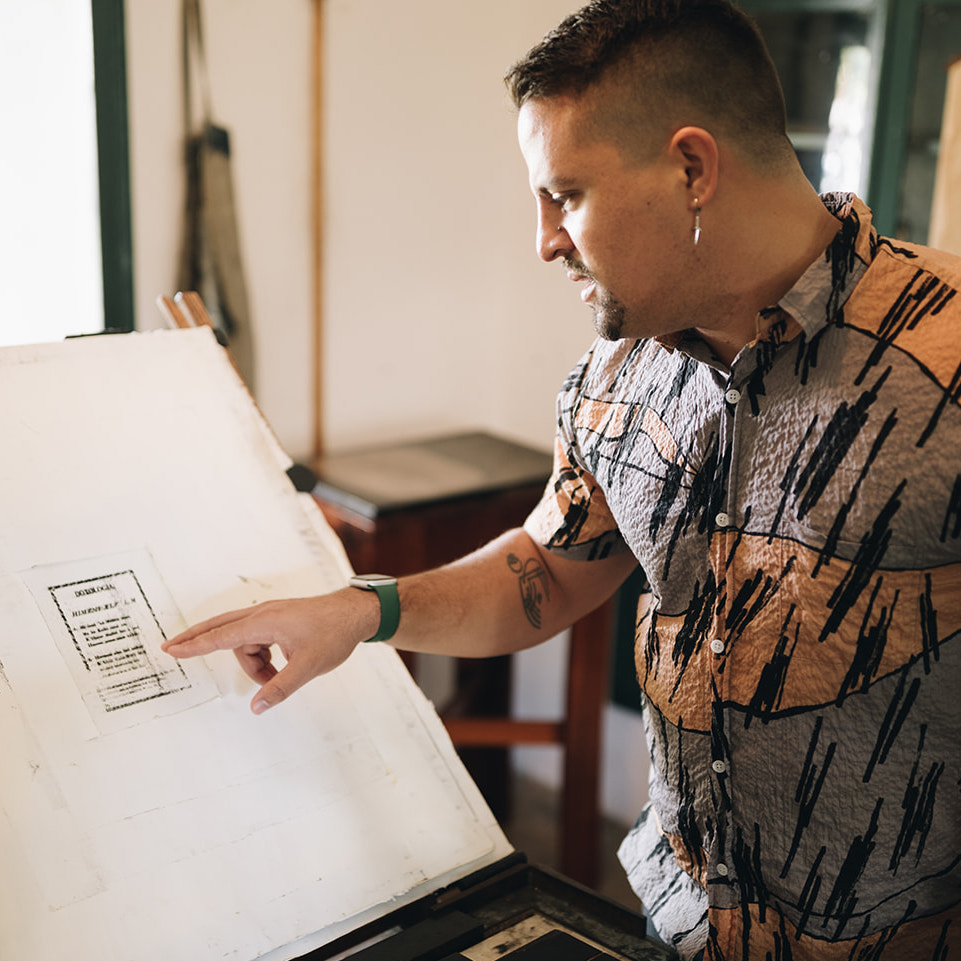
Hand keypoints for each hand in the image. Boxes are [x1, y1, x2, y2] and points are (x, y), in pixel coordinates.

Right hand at [161, 591, 370, 713]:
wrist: (357, 613)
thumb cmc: (334, 634)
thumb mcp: (308, 667)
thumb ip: (280, 688)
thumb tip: (256, 707)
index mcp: (266, 621)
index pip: (221, 635)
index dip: (195, 645)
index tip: (171, 649)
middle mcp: (264, 613)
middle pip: (222, 628)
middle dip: (199, 641)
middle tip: (173, 649)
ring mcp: (271, 614)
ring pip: (245, 641)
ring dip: (253, 664)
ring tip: (277, 679)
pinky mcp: (280, 618)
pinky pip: (257, 638)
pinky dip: (261, 656)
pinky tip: (280, 668)